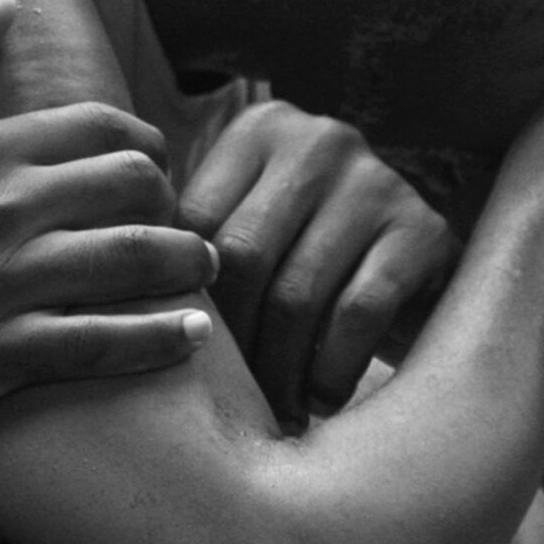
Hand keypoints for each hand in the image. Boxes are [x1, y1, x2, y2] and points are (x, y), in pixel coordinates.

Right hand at [0, 0, 218, 425]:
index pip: (102, 127)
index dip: (147, 143)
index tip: (156, 167)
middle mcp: (0, 210)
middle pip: (134, 185)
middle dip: (174, 201)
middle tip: (184, 223)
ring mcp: (1, 285)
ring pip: (133, 259)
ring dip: (188, 264)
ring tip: (205, 272)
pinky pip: (102, 342)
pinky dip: (160, 338)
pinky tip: (192, 334)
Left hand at [178, 101, 457, 425]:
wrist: (420, 268)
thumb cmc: (306, 256)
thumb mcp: (252, 225)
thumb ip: (194, 242)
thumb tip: (120, 310)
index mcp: (260, 130)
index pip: (195, 221)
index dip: (183, 298)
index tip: (182, 353)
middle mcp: (320, 140)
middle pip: (243, 256)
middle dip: (231, 341)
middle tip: (225, 401)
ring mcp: (377, 180)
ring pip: (298, 293)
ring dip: (277, 371)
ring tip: (268, 414)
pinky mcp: (423, 229)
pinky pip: (359, 312)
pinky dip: (330, 369)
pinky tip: (318, 400)